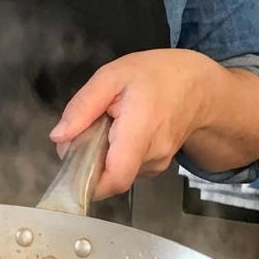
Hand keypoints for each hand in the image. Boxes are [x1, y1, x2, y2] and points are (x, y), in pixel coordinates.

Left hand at [49, 49, 258, 199]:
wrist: (200, 86)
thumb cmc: (156, 75)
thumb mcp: (112, 76)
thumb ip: (83, 106)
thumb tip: (58, 137)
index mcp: (140, 130)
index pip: (115, 179)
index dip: (87, 183)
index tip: (70, 166)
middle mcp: (152, 155)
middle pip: (109, 175)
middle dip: (88, 157)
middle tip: (88, 127)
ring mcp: (157, 164)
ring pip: (116, 171)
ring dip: (103, 153)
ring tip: (110, 122)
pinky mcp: (157, 165)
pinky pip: (126, 166)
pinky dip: (116, 153)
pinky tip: (122, 130)